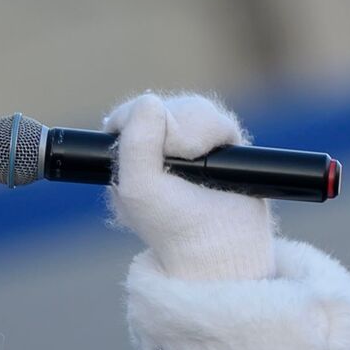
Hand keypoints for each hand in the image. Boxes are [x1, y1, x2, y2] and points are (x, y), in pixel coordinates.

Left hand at [103, 92, 275, 280]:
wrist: (221, 249)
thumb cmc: (172, 227)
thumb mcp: (139, 188)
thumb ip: (135, 143)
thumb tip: (151, 100)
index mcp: (127, 159)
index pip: (132, 113)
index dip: (148, 123)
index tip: (159, 154)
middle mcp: (155, 149)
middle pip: (166, 105)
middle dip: (179, 131)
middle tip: (184, 165)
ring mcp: (188, 147)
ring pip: (195, 108)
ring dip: (203, 134)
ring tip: (205, 170)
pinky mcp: (219, 149)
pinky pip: (221, 120)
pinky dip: (222, 136)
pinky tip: (221, 165)